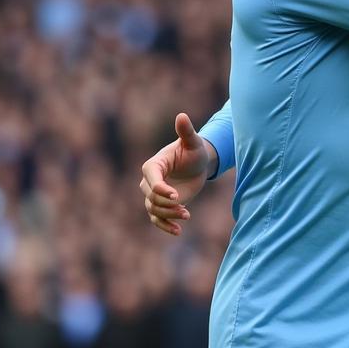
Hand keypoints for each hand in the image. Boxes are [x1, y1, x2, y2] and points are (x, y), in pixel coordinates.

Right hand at [140, 113, 213, 235]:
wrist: (198, 164)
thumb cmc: (194, 150)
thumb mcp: (193, 142)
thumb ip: (186, 131)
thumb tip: (182, 116)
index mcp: (154, 165)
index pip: (151, 178)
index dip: (160, 188)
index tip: (176, 196)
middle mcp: (150, 180)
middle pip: (151, 197)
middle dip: (167, 204)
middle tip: (185, 208)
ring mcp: (155, 194)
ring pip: (153, 209)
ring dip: (168, 215)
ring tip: (187, 215)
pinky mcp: (162, 205)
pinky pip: (157, 218)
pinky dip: (165, 226)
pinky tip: (178, 231)